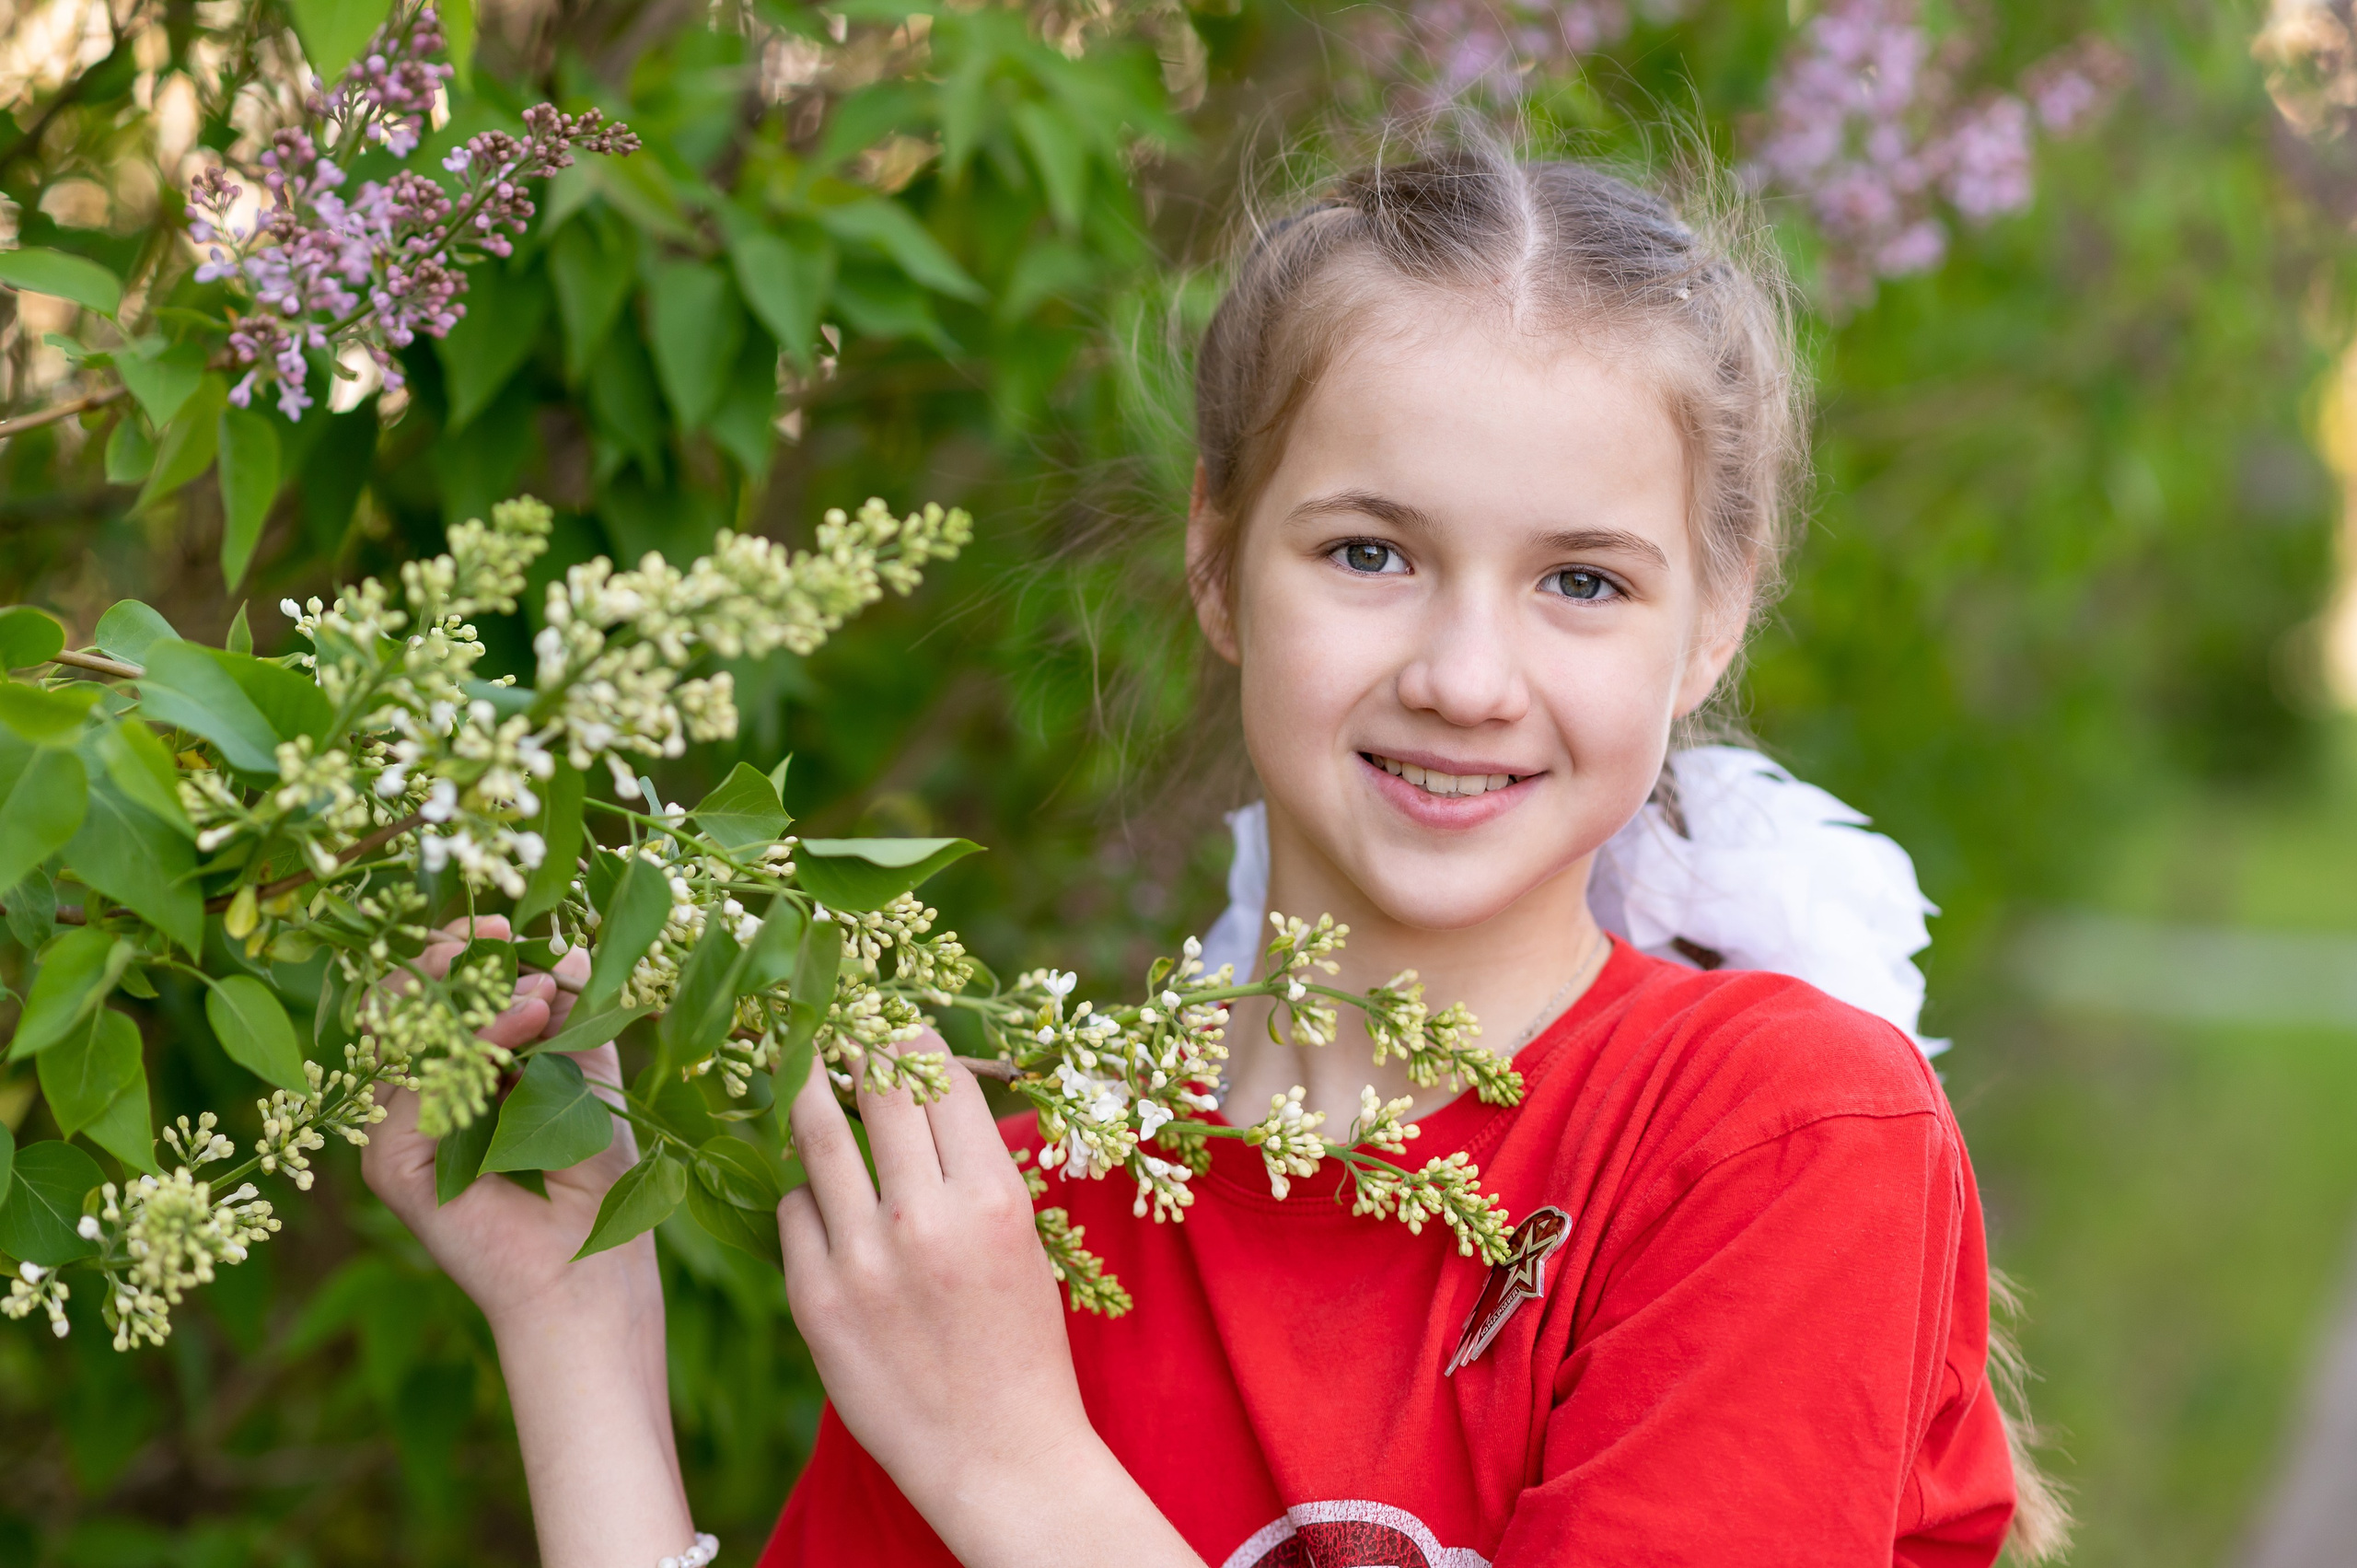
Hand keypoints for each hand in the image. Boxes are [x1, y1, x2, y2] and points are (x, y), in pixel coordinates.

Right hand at [360, 915, 693, 1567]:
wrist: (595, 1269)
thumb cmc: (596, 1182)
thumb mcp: (590, 1080)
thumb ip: (574, 1021)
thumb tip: (571, 955)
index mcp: (457, 1077)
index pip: (436, 999)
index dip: (464, 957)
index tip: (508, 926)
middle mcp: (417, 1102)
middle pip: (403, 1007)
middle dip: (452, 963)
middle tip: (501, 939)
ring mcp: (397, 1134)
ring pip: (405, 1037)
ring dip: (472, 1000)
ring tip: (538, 996)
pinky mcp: (394, 1166)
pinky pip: (415, 1087)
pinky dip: (470, 1046)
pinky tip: (523, 1026)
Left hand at [780, 1037, 1203, 1567]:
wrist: (998, 1454)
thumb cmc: (1021, 1340)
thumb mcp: (1021, 1237)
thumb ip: (973, 1167)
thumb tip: (921, 1086)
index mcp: (991, 1198)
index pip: (941, 1076)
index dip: (915, 1040)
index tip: (897, 1026)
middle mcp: (924, 1219)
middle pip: (875, 1085)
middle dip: (857, 1044)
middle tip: (840, 1022)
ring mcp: (861, 1260)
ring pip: (813, 1136)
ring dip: (807, 1092)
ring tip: (799, 1065)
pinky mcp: (815, 1301)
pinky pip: (791, 1210)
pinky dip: (805, 1197)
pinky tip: (824, 1206)